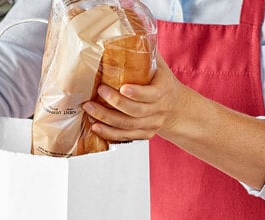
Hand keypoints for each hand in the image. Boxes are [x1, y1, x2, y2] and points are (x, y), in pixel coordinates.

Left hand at [82, 54, 264, 190]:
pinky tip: (96, 127)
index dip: (136, 93)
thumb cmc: (162, 83)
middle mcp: (158, 110)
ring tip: (89, 111)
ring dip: (106, 119)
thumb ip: (146, 56)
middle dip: (115, 104)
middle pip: (135, 111)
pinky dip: (109, 133)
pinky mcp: (144, 135)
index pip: (150, 95)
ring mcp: (151, 125)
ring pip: (127, 126)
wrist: (175, 108)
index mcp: (163, 91)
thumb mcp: (160, 67)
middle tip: (98, 93)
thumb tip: (127, 36)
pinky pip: (125, 137)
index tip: (121, 87)